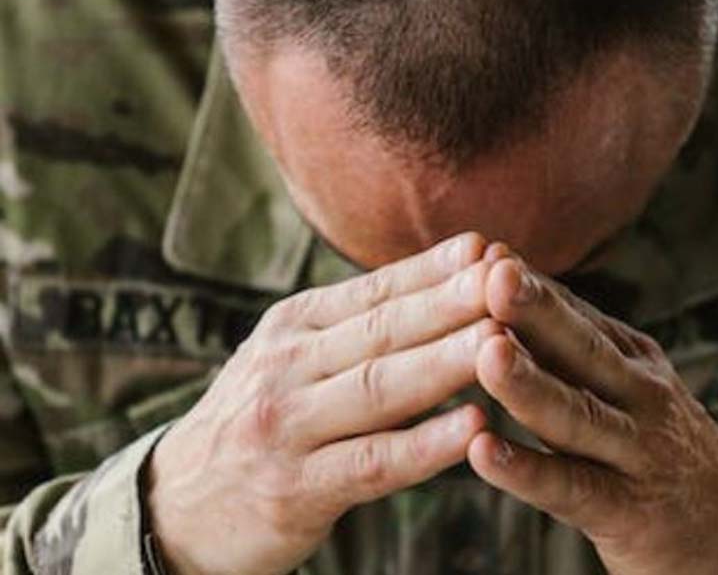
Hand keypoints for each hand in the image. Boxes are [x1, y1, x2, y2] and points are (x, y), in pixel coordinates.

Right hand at [147, 233, 498, 574]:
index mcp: (294, 327)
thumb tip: (444, 284)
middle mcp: (288, 366)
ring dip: (445, 362)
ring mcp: (289, 427)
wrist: (177, 504)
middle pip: (383, 330)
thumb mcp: (293, 358)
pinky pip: (372, 462)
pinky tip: (473, 429)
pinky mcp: (297, 489)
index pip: (374, 291)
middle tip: (509, 278)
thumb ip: (358, 329)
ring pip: (380, 388)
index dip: (433, 269)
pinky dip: (425, 444)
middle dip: (450, 302)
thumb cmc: (262, 419)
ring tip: (501, 340)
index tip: (489, 246)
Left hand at [468, 257, 717, 574]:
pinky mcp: (626, 509)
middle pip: (583, 349)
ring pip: (576, 414)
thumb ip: (569, 343)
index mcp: (630, 357)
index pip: (577, 314)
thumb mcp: (624, 381)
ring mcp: (635, 450)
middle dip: (538, 311)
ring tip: (487, 354)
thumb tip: (501, 278)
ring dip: (529, 385)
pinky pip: (571, 487)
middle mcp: (638, 394)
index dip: (533, 285)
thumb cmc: (651, 439)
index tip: (485, 251)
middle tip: (495, 275)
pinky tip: (483, 451)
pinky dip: (527, 470)